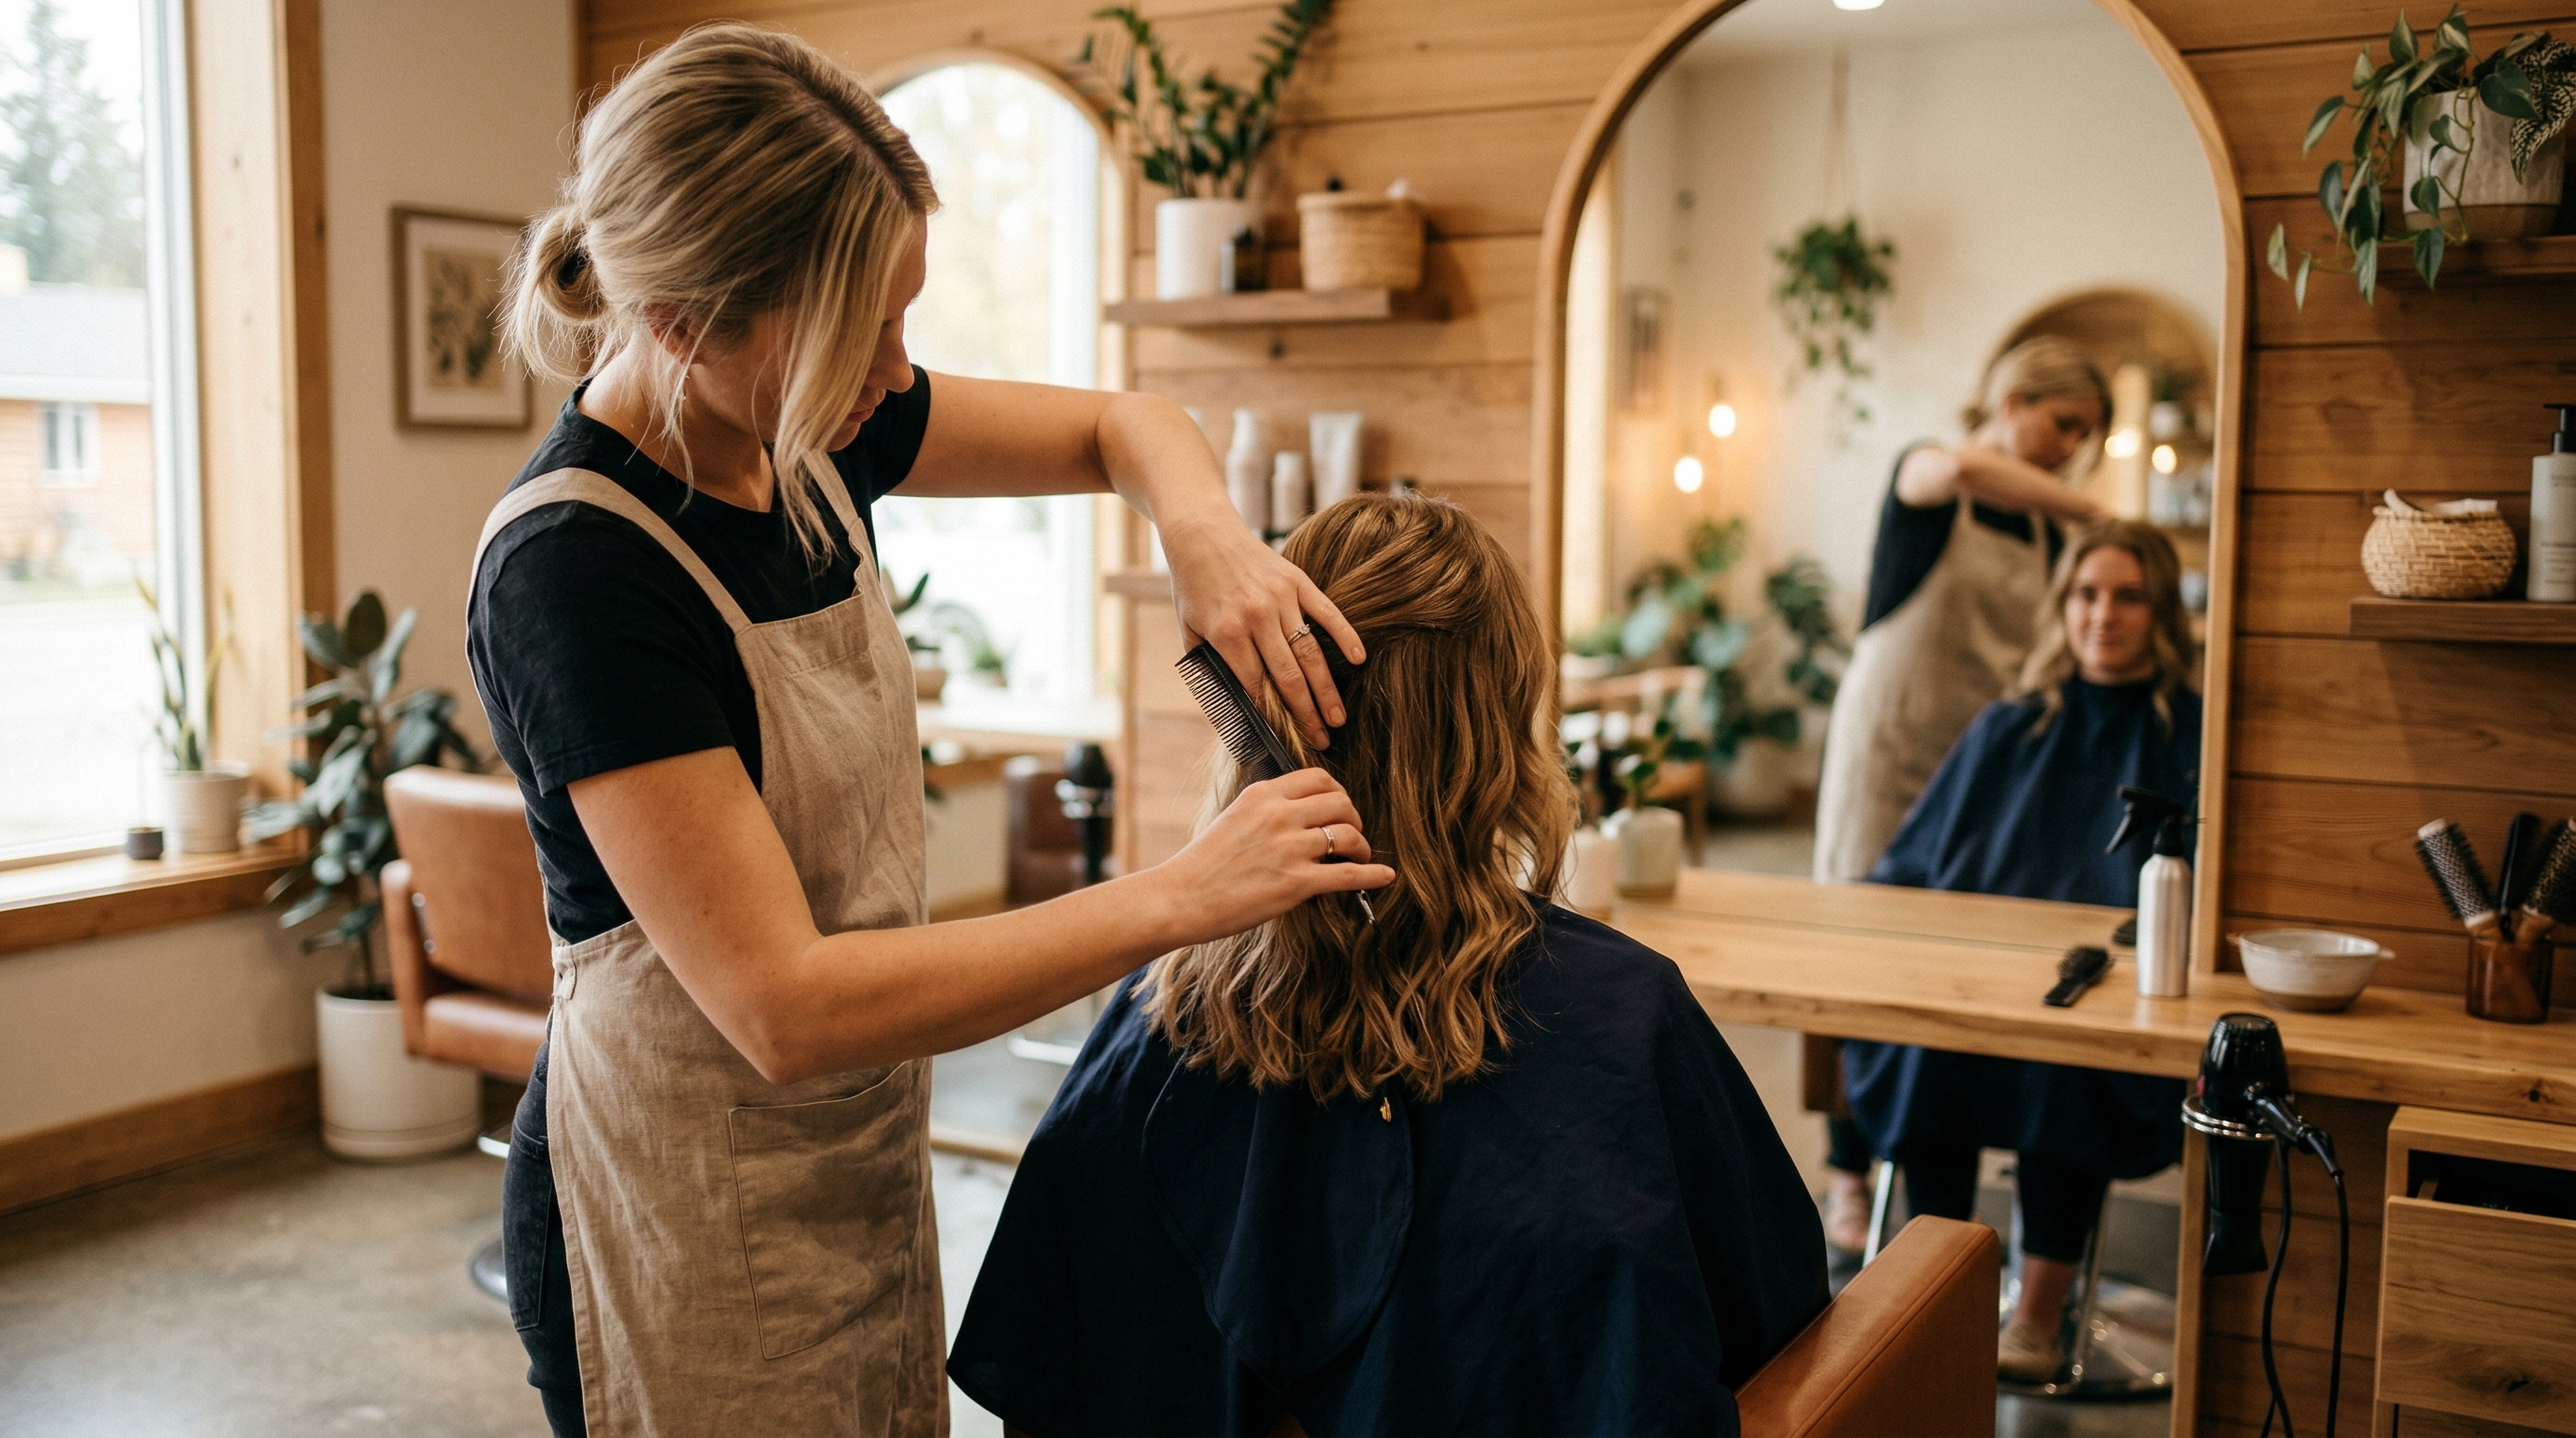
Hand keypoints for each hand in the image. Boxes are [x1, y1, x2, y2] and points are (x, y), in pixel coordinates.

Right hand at [1151, 769, 1393, 947]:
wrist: (1181, 898)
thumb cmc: (1205, 864)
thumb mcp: (1234, 817)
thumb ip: (1269, 808)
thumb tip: (1304, 810)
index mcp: (1263, 794)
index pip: (1319, 778)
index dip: (1339, 793)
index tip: (1341, 808)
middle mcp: (1278, 815)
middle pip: (1341, 803)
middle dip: (1354, 818)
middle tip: (1353, 835)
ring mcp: (1289, 848)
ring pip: (1349, 835)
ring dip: (1362, 847)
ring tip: (1360, 857)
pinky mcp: (1296, 883)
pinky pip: (1349, 875)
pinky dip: (1373, 875)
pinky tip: (1385, 876)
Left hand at [1160, 515, 1365, 748]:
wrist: (1202, 533)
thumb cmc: (1193, 587)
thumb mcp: (1189, 630)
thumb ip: (1209, 667)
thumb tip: (1231, 707)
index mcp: (1227, 632)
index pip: (1255, 685)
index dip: (1272, 715)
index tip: (1286, 739)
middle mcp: (1257, 616)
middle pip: (1289, 677)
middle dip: (1306, 714)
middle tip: (1321, 740)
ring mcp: (1281, 598)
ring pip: (1311, 652)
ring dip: (1326, 689)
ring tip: (1338, 717)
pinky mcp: (1297, 581)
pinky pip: (1327, 613)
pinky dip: (1345, 636)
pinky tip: (1359, 660)